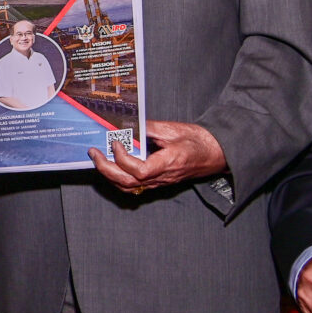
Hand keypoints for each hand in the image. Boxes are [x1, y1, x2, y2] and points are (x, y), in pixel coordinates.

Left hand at [88, 120, 226, 192]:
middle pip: (128, 183)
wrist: (216, 153)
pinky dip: (119, 179)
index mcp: (168, 164)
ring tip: (99, 160)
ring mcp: (160, 183)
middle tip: (94, 154)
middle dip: (106, 169)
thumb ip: (148, 127)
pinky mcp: (158, 182)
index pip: (138, 170)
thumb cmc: (200, 141)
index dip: (122, 158)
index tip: (115, 142)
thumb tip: (127, 124)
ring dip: (110, 175)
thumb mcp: (174, 129)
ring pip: (128, 188)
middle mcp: (162, 177)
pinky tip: (113, 167)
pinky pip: (134, 187)